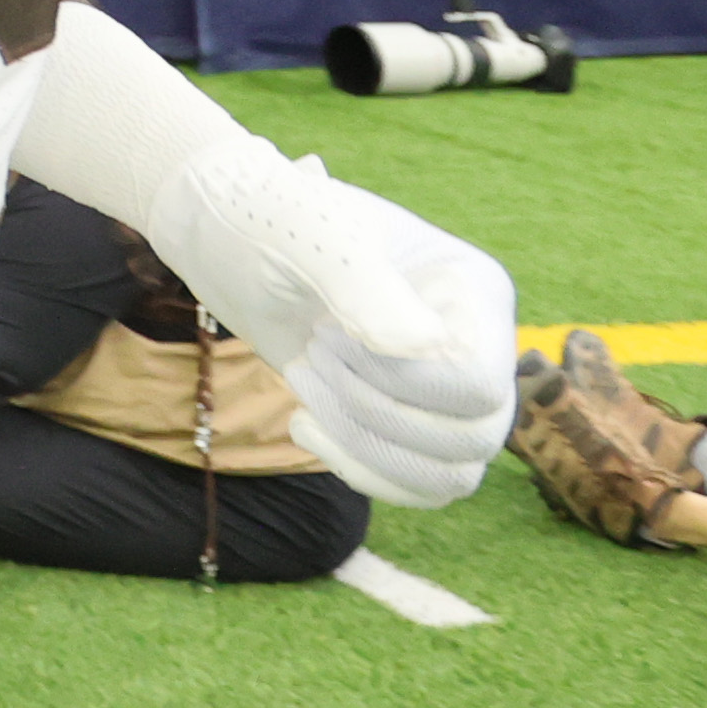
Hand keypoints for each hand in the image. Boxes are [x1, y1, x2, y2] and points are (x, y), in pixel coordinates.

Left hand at [138, 150, 517, 508]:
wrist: (228, 237)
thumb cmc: (273, 221)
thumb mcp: (312, 238)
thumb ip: (366, 288)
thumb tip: (424, 348)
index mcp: (474, 288)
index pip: (475, 384)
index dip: (398, 383)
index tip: (328, 330)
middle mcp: (477, 342)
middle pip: (471, 437)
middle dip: (372, 411)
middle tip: (310, 353)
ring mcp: (445, 386)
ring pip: (449, 473)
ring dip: (362, 445)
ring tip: (303, 385)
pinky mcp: (406, 418)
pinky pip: (421, 486)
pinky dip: (362, 472)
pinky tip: (302, 425)